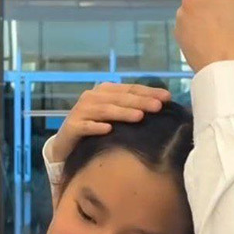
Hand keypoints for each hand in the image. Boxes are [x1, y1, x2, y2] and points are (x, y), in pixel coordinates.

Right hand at [48, 83, 171, 162]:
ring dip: (122, 113)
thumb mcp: (112, 115)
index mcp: (104, 91)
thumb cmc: (94, 128)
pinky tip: (108, 130)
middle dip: (140, 101)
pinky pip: (86, 126)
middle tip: (158, 107)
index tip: (167, 98)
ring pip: (105, 110)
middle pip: (119, 98)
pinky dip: (97, 127)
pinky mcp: (72, 127)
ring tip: (139, 117)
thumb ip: (129, 108)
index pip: (130, 89)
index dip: (148, 92)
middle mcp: (91, 97)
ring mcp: (80, 111)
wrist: (65, 144)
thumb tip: (160, 106)